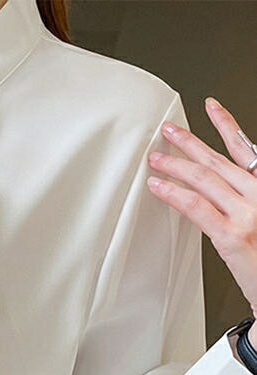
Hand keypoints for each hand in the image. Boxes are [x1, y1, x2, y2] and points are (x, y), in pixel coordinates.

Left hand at [146, 96, 256, 347]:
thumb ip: (245, 200)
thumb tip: (217, 189)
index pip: (245, 149)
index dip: (226, 125)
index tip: (211, 108)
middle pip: (219, 161)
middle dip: (189, 143)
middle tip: (168, 132)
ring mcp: (247, 214)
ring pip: (205, 179)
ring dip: (176, 165)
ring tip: (156, 159)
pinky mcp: (232, 236)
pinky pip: (197, 207)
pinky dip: (175, 193)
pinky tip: (159, 187)